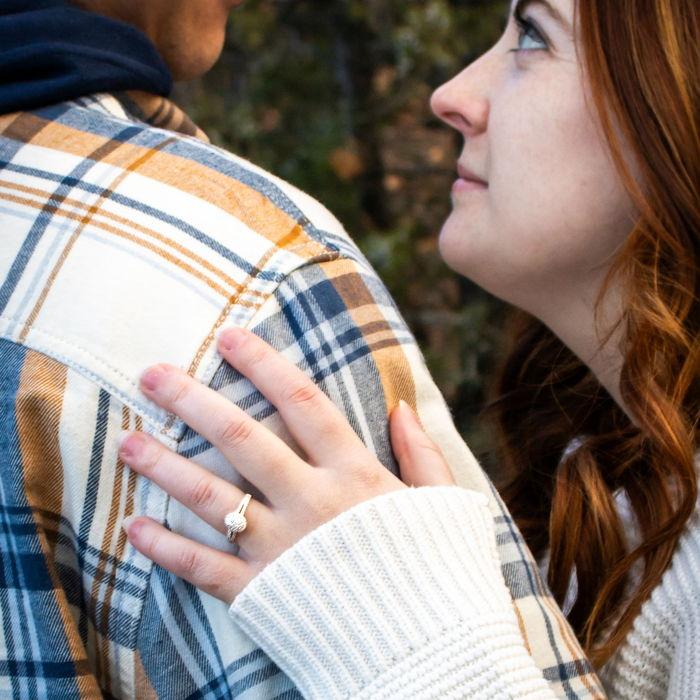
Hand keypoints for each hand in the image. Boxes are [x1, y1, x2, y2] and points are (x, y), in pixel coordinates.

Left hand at [120, 327, 454, 602]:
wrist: (431, 655)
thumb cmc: (443, 575)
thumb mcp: (447, 504)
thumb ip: (423, 454)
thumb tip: (402, 406)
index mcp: (355, 474)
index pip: (303, 403)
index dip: (264, 365)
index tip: (230, 337)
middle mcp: (311, 502)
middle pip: (242, 438)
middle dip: (193, 401)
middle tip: (150, 375)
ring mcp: (282, 548)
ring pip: (212, 497)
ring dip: (164, 468)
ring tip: (126, 442)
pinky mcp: (262, 594)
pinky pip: (205, 567)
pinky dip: (167, 549)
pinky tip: (134, 528)